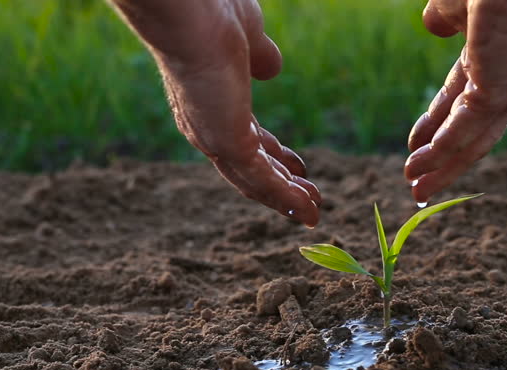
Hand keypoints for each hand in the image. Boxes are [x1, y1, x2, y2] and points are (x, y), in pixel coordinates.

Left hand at [111, 0, 320, 226]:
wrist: (193, 7)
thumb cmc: (212, 10)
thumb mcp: (247, 35)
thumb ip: (259, 55)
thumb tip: (271, 67)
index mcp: (212, 101)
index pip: (247, 139)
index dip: (275, 155)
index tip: (299, 167)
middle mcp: (207, 125)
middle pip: (249, 167)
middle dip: (281, 184)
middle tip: (309, 198)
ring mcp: (214, 136)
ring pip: (254, 181)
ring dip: (285, 198)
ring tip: (313, 211)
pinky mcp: (226, 143)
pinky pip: (261, 180)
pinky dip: (285, 199)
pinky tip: (307, 210)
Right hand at [405, 0, 506, 202]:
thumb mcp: (455, 3)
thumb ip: (443, 18)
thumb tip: (432, 25)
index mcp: (494, 62)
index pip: (459, 105)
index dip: (434, 128)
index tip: (413, 146)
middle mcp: (505, 83)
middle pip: (469, 134)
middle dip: (442, 161)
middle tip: (416, 182)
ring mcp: (504, 91)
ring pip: (469, 142)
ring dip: (441, 169)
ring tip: (415, 190)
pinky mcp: (497, 94)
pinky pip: (463, 132)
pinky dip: (440, 153)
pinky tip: (418, 167)